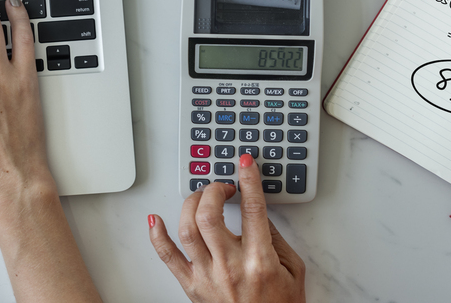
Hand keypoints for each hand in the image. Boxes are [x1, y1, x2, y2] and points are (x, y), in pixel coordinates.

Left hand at [149, 154, 305, 302]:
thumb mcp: (294, 270)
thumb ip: (276, 238)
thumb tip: (257, 211)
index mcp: (260, 261)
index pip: (252, 209)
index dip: (248, 180)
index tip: (245, 164)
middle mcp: (230, 267)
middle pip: (210, 215)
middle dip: (214, 190)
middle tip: (223, 186)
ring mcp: (207, 277)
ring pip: (187, 230)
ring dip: (191, 204)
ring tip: (201, 197)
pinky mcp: (191, 287)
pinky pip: (167, 258)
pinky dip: (157, 236)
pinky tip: (155, 220)